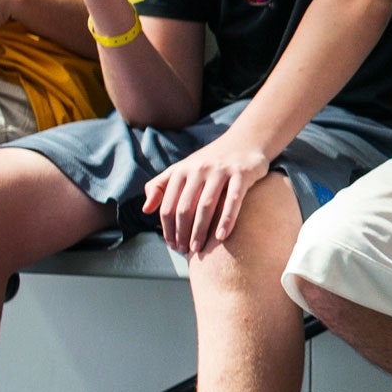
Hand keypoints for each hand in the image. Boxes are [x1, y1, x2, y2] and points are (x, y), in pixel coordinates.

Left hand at [143, 134, 273, 254]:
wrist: (245, 141)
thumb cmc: (210, 162)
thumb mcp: (183, 169)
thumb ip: (161, 187)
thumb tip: (145, 210)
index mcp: (181, 171)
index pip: (168, 205)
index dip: (167, 229)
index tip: (172, 245)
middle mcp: (199, 169)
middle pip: (184, 208)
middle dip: (182, 233)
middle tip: (185, 251)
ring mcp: (221, 171)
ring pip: (206, 206)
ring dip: (200, 231)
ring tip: (198, 249)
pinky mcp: (242, 174)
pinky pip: (232, 200)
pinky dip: (227, 220)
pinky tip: (222, 237)